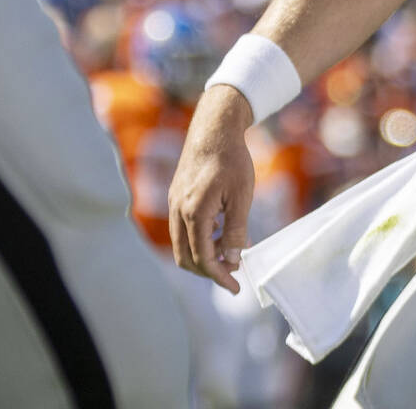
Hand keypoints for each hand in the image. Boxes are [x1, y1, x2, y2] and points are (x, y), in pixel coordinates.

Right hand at [168, 84, 256, 293]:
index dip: (219, 276)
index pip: (203, 259)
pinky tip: (222, 230)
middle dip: (210, 270)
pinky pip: (183, 229)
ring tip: (232, 248)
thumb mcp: (242, 195)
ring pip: (183, 245)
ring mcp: (174, 204)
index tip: (236, 287)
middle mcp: (178, 212)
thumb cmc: (232, 160)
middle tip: (233, 272)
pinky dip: (200, 238)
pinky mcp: (176, 197)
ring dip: (205, 254)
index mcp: (194, 213)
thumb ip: (235, 229)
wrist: (214, 129)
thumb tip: (233, 259)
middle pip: (187, 258)